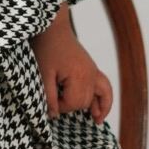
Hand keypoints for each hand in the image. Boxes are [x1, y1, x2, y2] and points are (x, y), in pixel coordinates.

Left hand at [30, 4, 112, 123]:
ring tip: (95, 121)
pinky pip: (105, 86)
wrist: (52, 27)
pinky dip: (105, 99)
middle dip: (70, 106)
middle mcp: (91, 74)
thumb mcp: (43, 74)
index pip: (73, 103)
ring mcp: (93, 71)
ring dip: (96, 108)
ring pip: (98, 96)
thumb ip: (49, 96)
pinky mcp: (92, 68)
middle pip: (84, 102)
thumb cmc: (46, 48)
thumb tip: (54, 115)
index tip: (48, 100)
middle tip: (55, 101)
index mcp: (79, 76)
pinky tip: (100, 110)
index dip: (59, 106)